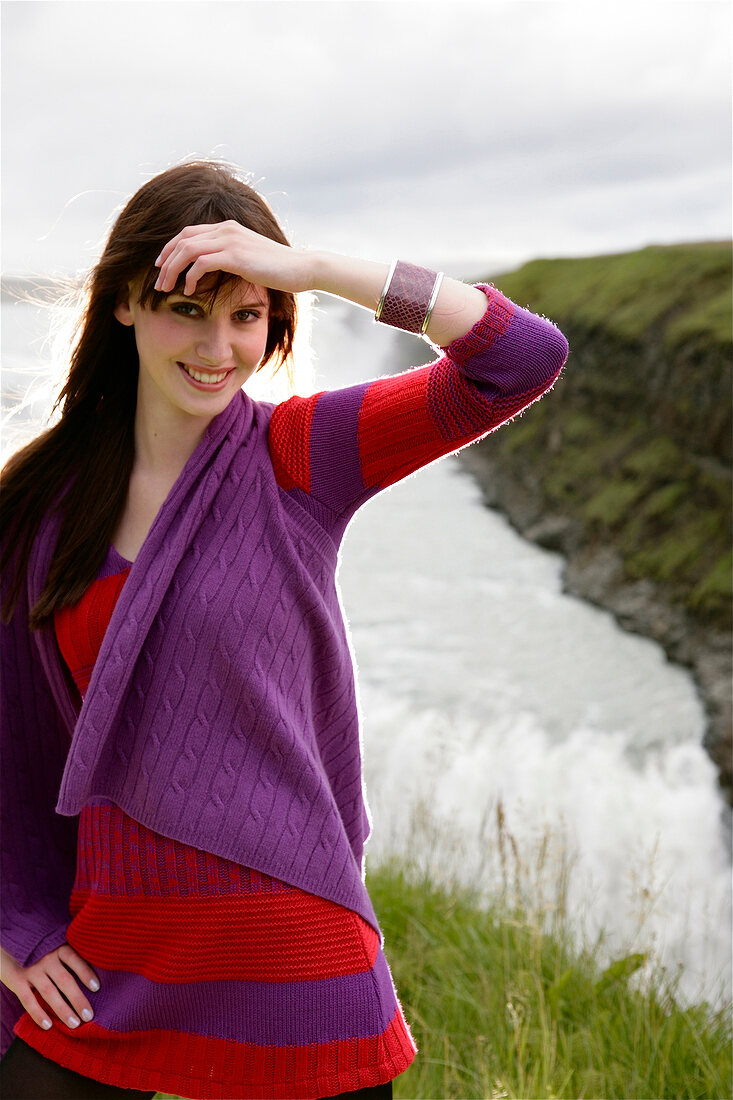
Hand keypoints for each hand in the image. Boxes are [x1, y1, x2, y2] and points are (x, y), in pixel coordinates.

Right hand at [0, 944, 98, 1031]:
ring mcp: (31, 970)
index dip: (86, 973)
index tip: (97, 988)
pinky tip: (48, 1026)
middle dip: (78, 999)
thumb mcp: (54, 944)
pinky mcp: (17, 980)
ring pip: (49, 993)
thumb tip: (91, 971)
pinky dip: (38, 1014)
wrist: (9, 943)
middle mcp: (46, 958)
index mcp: (58, 947)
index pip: (75, 960)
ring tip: (74, 1024)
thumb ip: (67, 955)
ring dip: (62, 1010)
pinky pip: (28, 1000)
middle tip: (89, 1016)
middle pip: (65, 980)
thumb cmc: (38, 947)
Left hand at [154, 220, 313, 296]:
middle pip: (182, 239)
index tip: (161, 267)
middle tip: (157, 281)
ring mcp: (230, 241)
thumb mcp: (251, 258)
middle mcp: (226, 229)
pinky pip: (201, 263)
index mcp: (228, 227)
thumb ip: (232, 257)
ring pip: (187, 250)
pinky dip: (190, 276)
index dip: (170, 248)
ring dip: (172, 269)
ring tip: (165, 287)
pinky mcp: (235, 256)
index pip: (188, 232)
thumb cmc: (280, 268)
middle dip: (165, 260)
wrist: (302, 268)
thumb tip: (218, 268)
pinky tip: (189, 289)